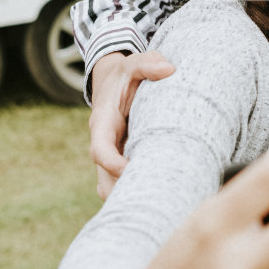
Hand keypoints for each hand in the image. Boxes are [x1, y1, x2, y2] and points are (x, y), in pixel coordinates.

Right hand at [87, 50, 175, 197]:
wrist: (113, 82)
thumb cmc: (125, 75)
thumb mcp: (133, 64)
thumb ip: (147, 63)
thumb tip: (169, 69)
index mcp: (103, 123)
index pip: (100, 150)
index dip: (112, 163)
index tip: (130, 170)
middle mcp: (104, 144)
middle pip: (104, 179)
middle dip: (123, 192)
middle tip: (153, 199)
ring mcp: (113, 155)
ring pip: (112, 187)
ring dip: (130, 198)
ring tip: (159, 205)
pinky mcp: (122, 161)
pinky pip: (124, 184)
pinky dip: (137, 194)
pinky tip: (162, 199)